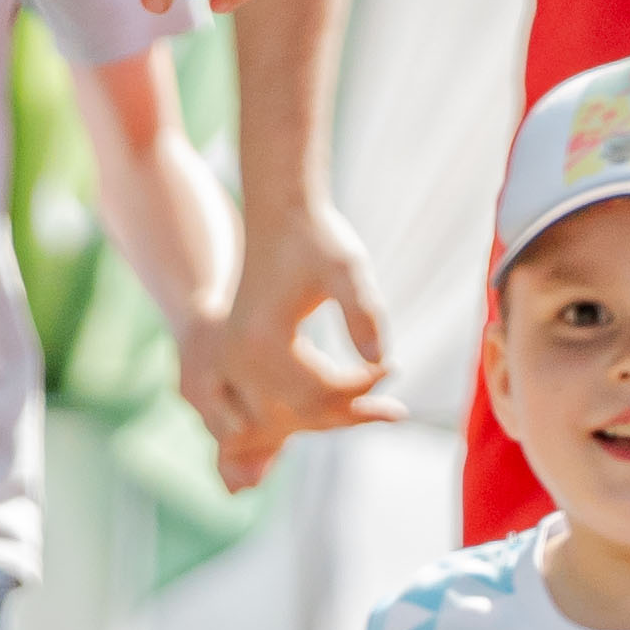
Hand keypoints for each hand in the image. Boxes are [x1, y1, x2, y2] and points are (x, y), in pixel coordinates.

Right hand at [194, 193, 398, 489]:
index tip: (396, 369)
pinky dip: (312, 405)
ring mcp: (233, 361)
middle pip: (299, 413)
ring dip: (332, 416)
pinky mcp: (239, 358)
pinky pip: (275, 400)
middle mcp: (239, 357)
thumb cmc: (317, 236)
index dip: (363, 389)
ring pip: (286, 415)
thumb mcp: (347, 268)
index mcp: (262, 338)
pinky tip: (350, 391)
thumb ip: (364, 312)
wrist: (280, 214)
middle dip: (350, 413)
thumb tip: (382, 362)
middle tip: (396, 410)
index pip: (317, 392)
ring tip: (380, 408)